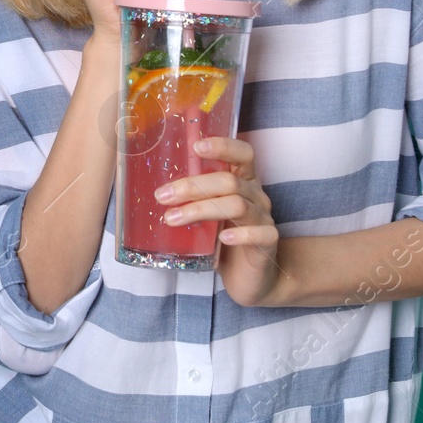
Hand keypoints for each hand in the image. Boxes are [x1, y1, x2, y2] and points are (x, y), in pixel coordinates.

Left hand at [153, 135, 286, 307]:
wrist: (250, 276)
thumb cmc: (224, 239)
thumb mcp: (207, 213)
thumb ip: (192, 200)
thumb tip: (153, 191)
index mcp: (244, 181)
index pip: (243, 154)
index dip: (223, 146)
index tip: (196, 147)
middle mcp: (256, 196)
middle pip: (230, 181)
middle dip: (193, 186)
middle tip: (163, 196)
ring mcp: (264, 219)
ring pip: (237, 205)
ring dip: (201, 210)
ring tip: (173, 218)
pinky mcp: (268, 244)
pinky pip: (259, 235)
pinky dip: (239, 235)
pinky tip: (222, 238)